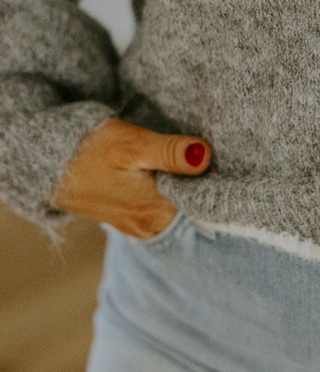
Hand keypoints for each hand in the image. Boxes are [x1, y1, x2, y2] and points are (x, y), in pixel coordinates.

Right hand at [50, 116, 210, 238]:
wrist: (46, 162)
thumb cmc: (89, 151)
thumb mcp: (132, 145)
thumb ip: (170, 152)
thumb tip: (205, 156)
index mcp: (156, 213)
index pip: (203, 205)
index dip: (215, 182)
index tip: (221, 159)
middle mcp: (150, 226)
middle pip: (191, 206)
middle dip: (201, 183)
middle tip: (207, 155)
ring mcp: (138, 222)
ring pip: (176, 205)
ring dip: (183, 184)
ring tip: (189, 159)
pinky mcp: (128, 213)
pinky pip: (159, 205)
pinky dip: (167, 188)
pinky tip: (167, 169)